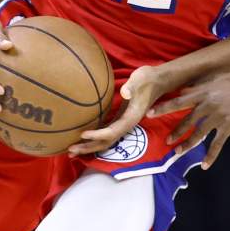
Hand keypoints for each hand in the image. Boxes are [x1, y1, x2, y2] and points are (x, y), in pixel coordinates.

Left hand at [69, 63, 191, 155]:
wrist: (159, 81)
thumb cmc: (148, 79)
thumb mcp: (141, 78)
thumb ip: (132, 86)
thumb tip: (125, 93)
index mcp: (132, 118)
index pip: (113, 131)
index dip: (98, 135)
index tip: (82, 134)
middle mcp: (127, 124)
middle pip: (107, 142)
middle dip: (89, 147)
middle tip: (70, 150)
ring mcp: (124, 123)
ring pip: (106, 140)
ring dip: (89, 147)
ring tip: (72, 151)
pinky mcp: (120, 119)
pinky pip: (106, 134)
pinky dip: (94, 139)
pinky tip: (83, 139)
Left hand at [149, 69, 229, 167]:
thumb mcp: (219, 76)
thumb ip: (203, 84)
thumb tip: (188, 88)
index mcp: (203, 91)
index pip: (178, 101)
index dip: (163, 107)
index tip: (149, 113)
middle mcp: (208, 105)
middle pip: (186, 121)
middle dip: (175, 132)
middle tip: (166, 141)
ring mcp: (218, 116)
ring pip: (198, 134)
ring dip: (187, 145)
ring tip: (177, 153)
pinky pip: (217, 144)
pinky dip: (210, 156)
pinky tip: (204, 165)